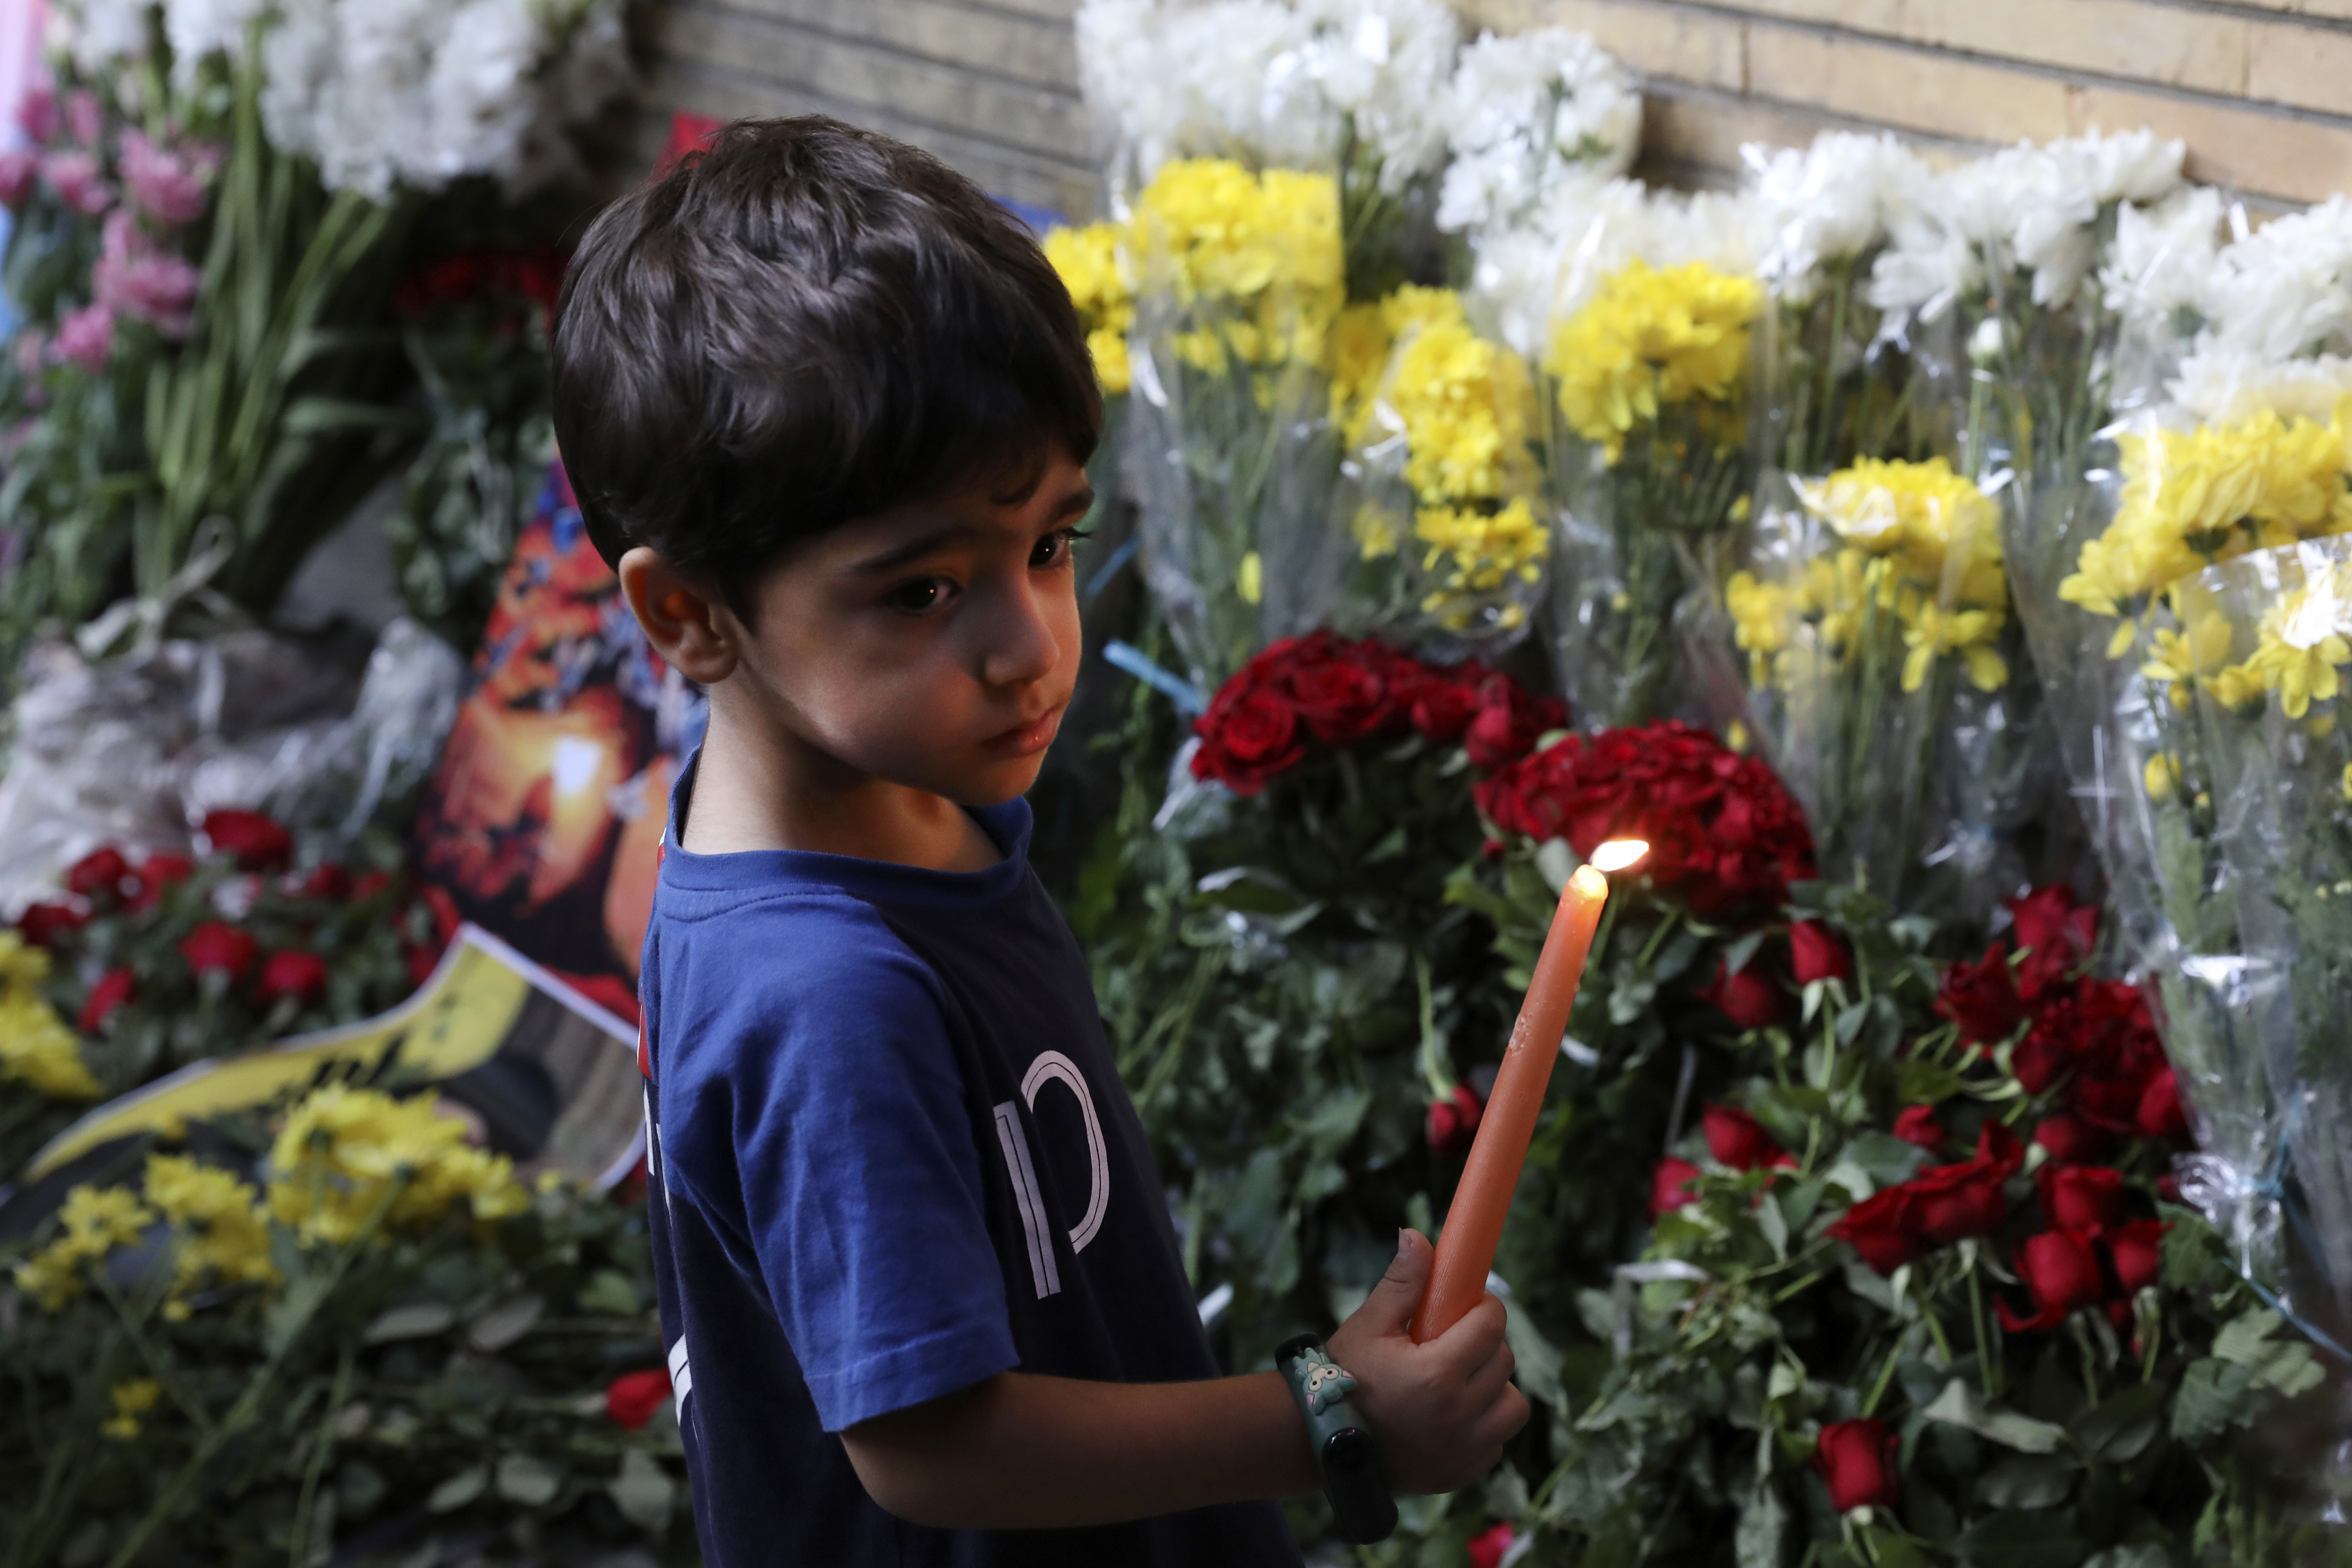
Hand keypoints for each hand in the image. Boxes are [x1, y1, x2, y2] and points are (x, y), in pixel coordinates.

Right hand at [1324, 1229, 1528, 1493]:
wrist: (1323, 1443)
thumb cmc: (1343, 1377)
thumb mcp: (1368, 1325)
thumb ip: (1402, 1283)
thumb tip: (1417, 1236)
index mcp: (1437, 1375)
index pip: (1491, 1325)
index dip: (1484, 1308)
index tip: (1467, 1306)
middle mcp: (1459, 1416)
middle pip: (1504, 1362)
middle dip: (1485, 1343)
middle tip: (1454, 1341)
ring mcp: (1464, 1450)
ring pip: (1512, 1406)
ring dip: (1494, 1388)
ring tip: (1459, 1379)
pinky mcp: (1463, 1474)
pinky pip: (1497, 1443)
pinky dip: (1484, 1426)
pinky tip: (1452, 1415)